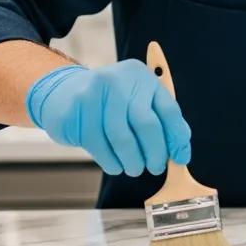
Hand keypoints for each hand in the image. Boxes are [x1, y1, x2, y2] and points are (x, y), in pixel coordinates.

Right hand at [25, 61, 191, 176]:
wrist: (64, 93)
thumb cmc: (111, 104)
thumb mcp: (138, 102)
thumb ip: (161, 122)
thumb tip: (181, 154)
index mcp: (142, 77)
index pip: (169, 109)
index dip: (177, 138)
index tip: (181, 159)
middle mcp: (121, 80)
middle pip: (147, 124)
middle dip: (155, 153)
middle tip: (155, 168)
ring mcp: (97, 92)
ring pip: (121, 138)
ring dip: (132, 161)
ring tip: (133, 168)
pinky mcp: (77, 108)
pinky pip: (98, 144)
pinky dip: (111, 161)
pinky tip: (115, 165)